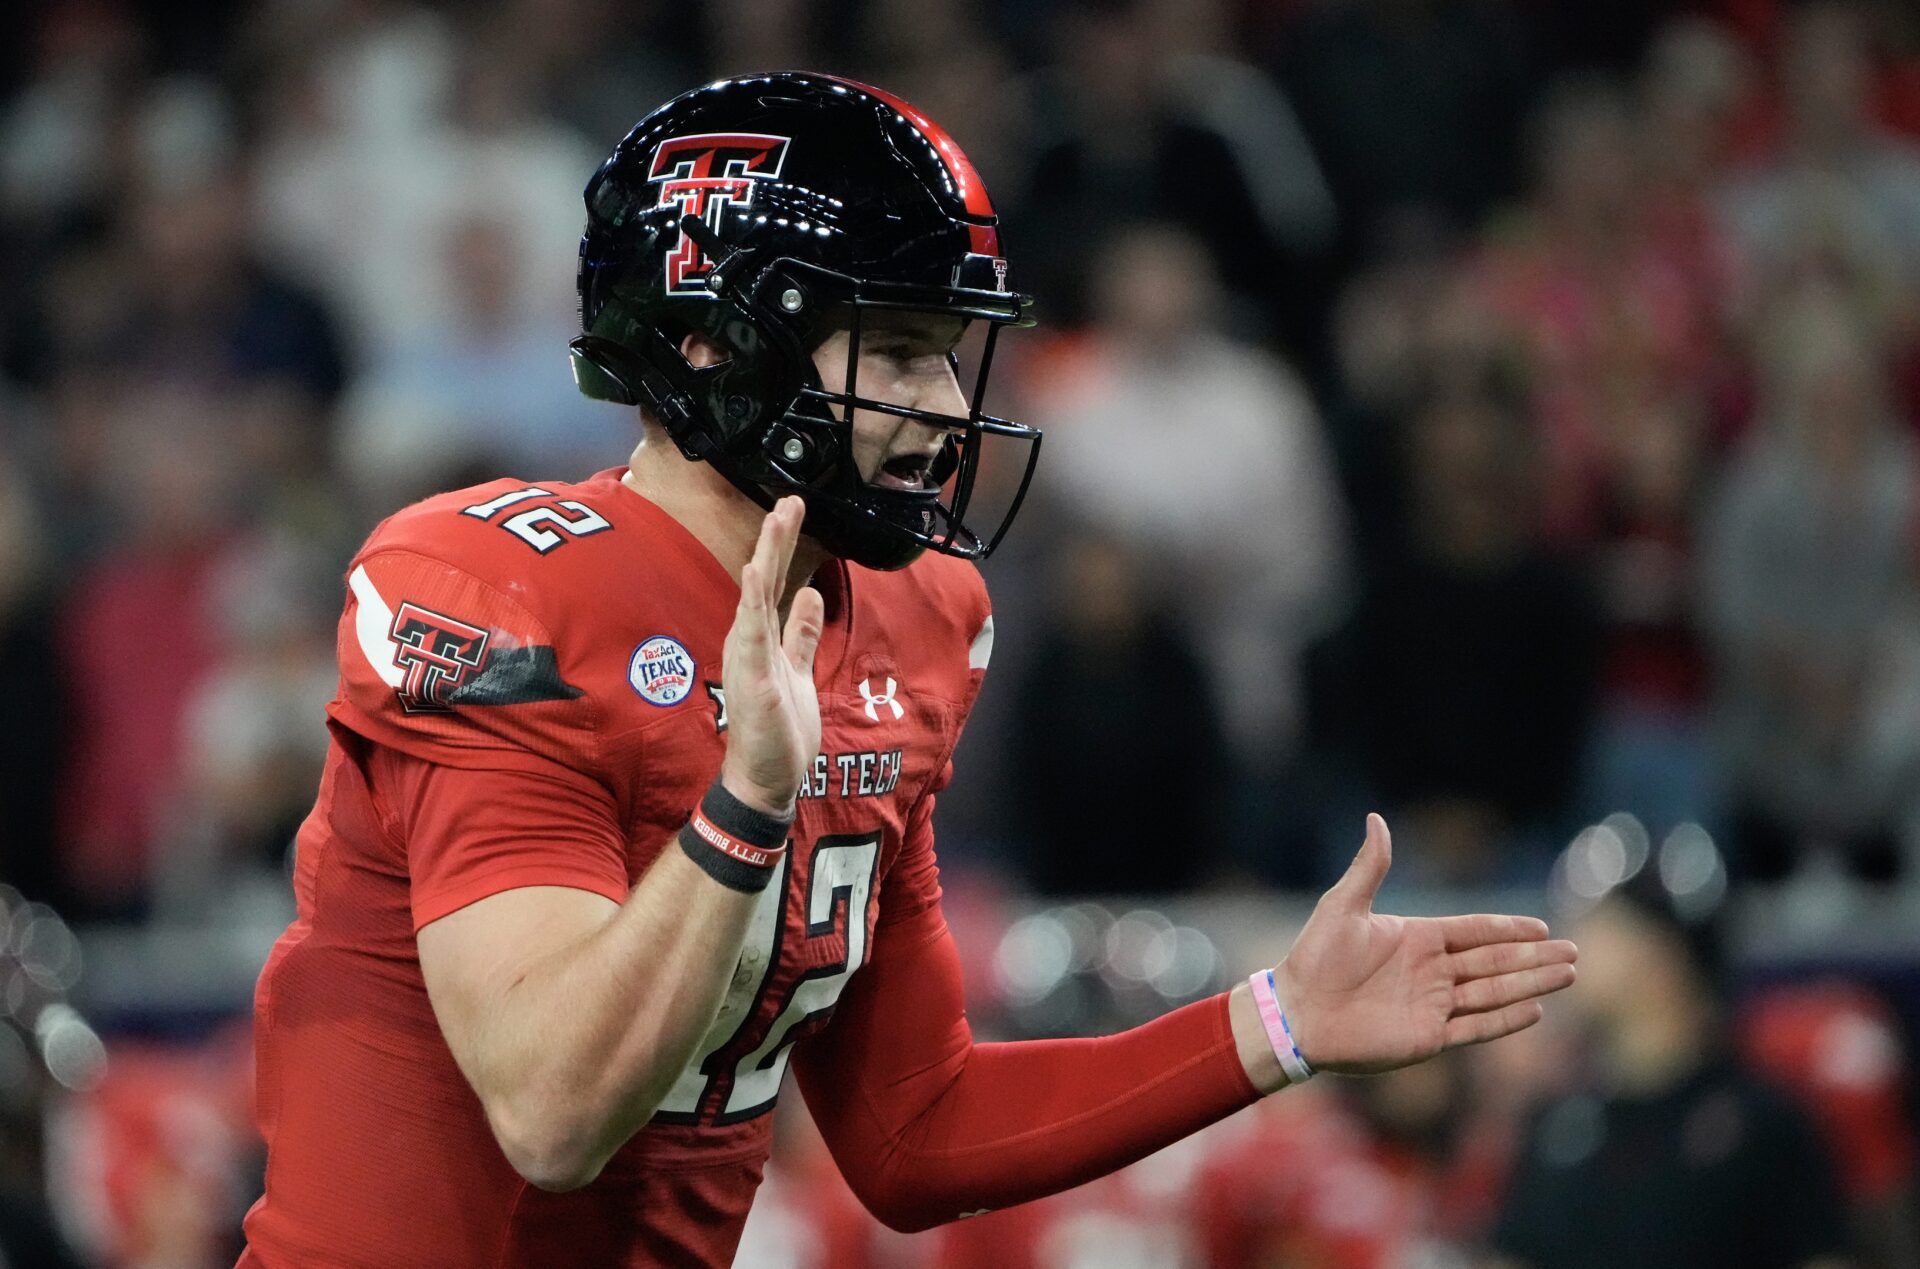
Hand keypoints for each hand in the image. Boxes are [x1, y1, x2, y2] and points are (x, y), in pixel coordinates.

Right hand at [718, 497, 823, 815]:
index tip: (792, 509)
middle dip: (776, 538)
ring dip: (766, 555)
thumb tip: (811, 596)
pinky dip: (751, 601)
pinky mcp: (754, 676)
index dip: (782, 545)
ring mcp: (749, 656)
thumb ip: (802, 633)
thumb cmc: (779, 730)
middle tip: (789, 499)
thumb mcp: (798, 669)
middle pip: (763, 579)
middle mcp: (750, 640)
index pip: (773, 582)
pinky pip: (752, 632)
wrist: (765, 777)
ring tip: (777, 518)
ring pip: (757, 595)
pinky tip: (752, 572)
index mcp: (762, 637)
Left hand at [1271, 814, 1576, 1075]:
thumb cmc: (1314, 957)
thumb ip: (1370, 866)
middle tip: (1573, 952)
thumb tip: (1376, 819)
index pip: (1475, 931)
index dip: (1508, 928)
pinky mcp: (1427, 1037)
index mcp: (1417, 938)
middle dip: (1534, 956)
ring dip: (1530, 983)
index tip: (1542, 925)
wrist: (1296, 1012)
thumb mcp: (1343, 906)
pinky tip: (1535, 1009)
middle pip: (1494, 961)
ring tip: (1568, 974)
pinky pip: (1475, 1026)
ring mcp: (1432, 1004)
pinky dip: (1505, 1019)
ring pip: (1493, 992)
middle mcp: (1431, 971)